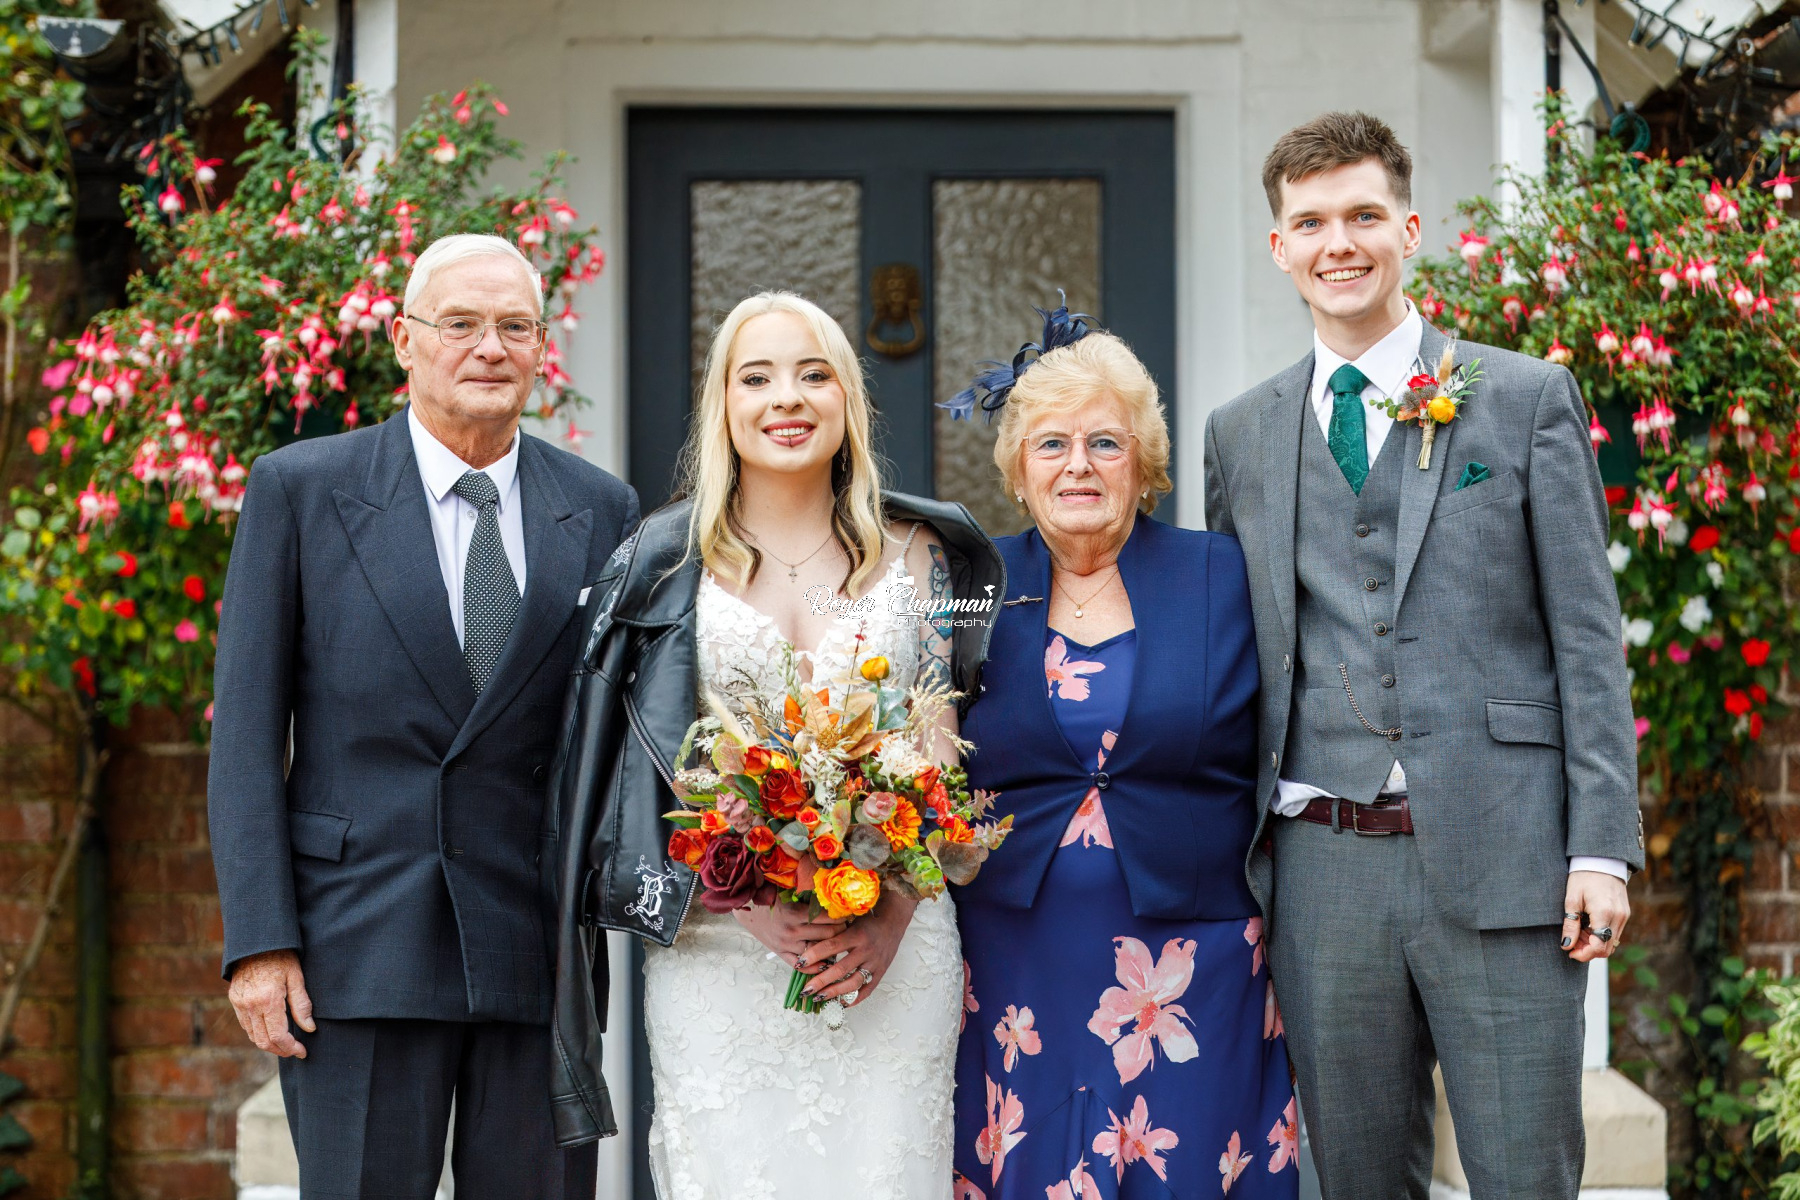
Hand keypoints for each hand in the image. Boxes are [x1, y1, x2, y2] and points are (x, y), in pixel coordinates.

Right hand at [228, 949, 315, 1057]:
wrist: (256, 940)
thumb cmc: (281, 956)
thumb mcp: (297, 977)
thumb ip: (302, 1005)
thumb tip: (309, 1028)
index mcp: (268, 1000)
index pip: (278, 1036)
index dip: (291, 1048)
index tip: (303, 1051)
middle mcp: (250, 1005)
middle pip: (264, 1041)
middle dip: (281, 1050)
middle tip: (295, 1050)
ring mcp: (240, 1004)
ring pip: (253, 1036)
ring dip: (269, 1044)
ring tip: (286, 1042)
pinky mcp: (234, 1000)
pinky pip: (245, 1025)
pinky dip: (258, 1033)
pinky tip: (271, 1029)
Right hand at [733, 900, 846, 966]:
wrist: (748, 908)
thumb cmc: (771, 897)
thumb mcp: (790, 894)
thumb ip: (809, 898)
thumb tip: (834, 899)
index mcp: (796, 913)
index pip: (828, 918)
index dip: (842, 917)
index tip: (851, 915)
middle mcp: (793, 931)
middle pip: (827, 935)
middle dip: (841, 931)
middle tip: (849, 928)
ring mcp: (786, 945)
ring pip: (817, 951)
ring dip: (830, 948)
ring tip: (841, 944)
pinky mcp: (780, 953)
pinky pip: (800, 966)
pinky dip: (814, 967)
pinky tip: (826, 965)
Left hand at [801, 891, 919, 1004]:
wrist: (893, 921)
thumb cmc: (867, 919)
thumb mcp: (850, 919)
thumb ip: (833, 930)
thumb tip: (808, 940)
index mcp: (856, 934)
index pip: (831, 946)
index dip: (814, 955)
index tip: (799, 963)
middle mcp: (866, 950)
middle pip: (840, 969)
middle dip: (821, 981)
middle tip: (806, 990)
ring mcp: (875, 963)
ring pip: (853, 983)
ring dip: (835, 993)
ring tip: (820, 998)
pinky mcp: (881, 972)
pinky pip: (867, 990)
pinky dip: (854, 999)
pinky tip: (841, 1003)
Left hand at [1562, 870, 1629, 961]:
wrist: (1602, 861)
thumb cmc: (1583, 877)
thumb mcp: (1571, 899)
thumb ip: (1570, 924)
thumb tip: (1566, 945)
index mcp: (1604, 913)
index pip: (1598, 946)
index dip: (1583, 954)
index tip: (1570, 952)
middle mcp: (1618, 917)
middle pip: (1606, 948)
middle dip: (1588, 951)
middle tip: (1571, 942)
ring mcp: (1624, 916)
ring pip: (1611, 942)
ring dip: (1594, 944)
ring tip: (1578, 932)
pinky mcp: (1625, 914)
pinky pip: (1614, 933)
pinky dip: (1601, 936)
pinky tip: (1588, 927)